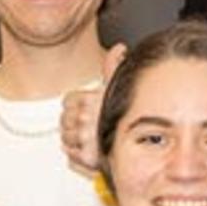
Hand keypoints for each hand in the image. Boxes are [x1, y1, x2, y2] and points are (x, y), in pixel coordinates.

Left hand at [60, 42, 125, 175]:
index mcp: (90, 101)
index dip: (74, 106)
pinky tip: (86, 148)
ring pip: (66, 137)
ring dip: (74, 138)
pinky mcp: (86, 157)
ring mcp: (84, 138)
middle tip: (86, 125)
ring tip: (88, 137)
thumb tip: (119, 48)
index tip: (81, 109)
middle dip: (73, 122)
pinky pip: (70, 153)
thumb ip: (114, 66)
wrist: (142, 141)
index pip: (68, 101)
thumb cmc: (132, 116)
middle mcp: (85, 119)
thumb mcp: (121, 87)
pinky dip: (75, 152)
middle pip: (64, 120)